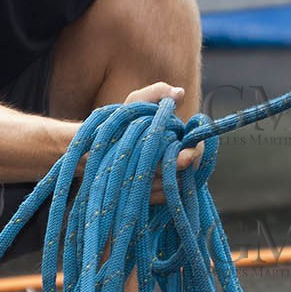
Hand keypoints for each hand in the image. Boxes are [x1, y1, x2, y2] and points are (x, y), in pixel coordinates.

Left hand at [121, 83, 202, 202]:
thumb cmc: (118, 124)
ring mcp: (165, 181)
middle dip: (168, 166)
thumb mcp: (136, 103)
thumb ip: (157, 93)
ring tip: (133, 167)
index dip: (194, 153)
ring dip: (155, 178)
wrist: (93, 149)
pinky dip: (147, 191)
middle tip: (148, 160)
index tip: (185, 155)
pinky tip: (131, 182)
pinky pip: (159, 199)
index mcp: (178, 140)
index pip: (197, 149)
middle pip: (186, 171)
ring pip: (171, 185)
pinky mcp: (153, 197)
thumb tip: (180, 93)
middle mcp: (176, 162)